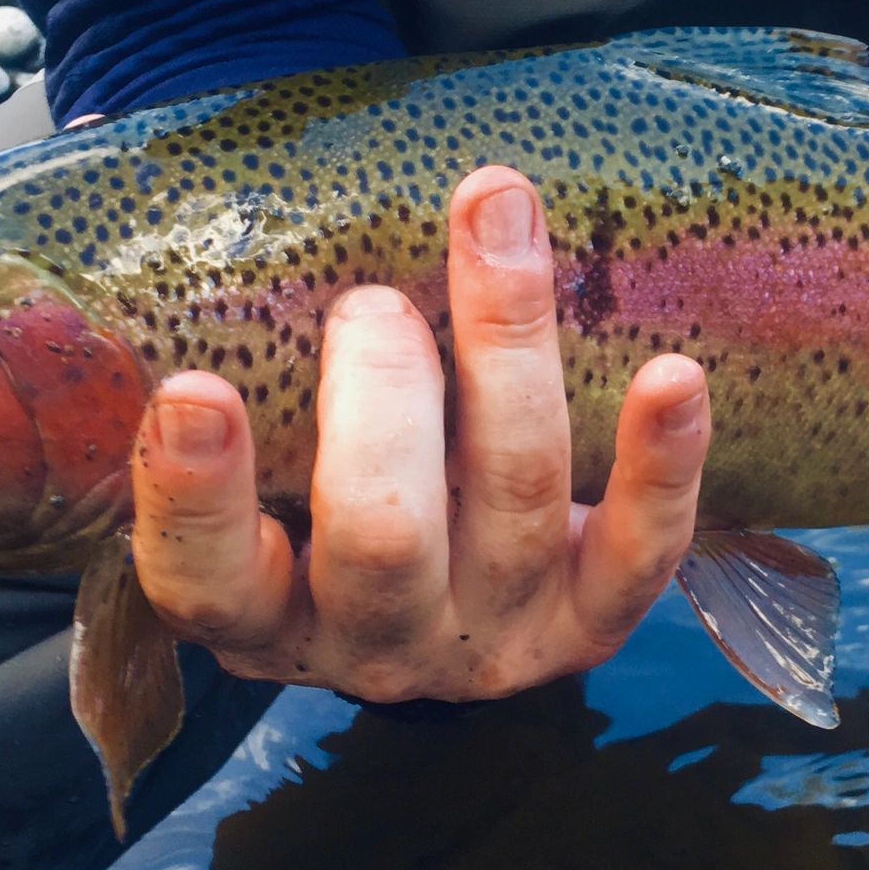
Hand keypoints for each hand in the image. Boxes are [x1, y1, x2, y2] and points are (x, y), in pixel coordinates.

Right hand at [126, 167, 712, 700]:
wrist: (446, 600)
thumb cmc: (322, 490)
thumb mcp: (254, 467)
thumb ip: (231, 385)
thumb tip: (206, 228)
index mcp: (257, 616)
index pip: (204, 574)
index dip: (197, 492)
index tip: (194, 388)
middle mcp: (374, 643)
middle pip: (381, 534)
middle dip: (383, 398)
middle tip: (370, 303)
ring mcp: (494, 640)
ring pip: (515, 498)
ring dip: (510, 352)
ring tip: (495, 226)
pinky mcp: (595, 621)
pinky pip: (642, 548)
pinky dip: (661, 460)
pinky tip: (673, 375)